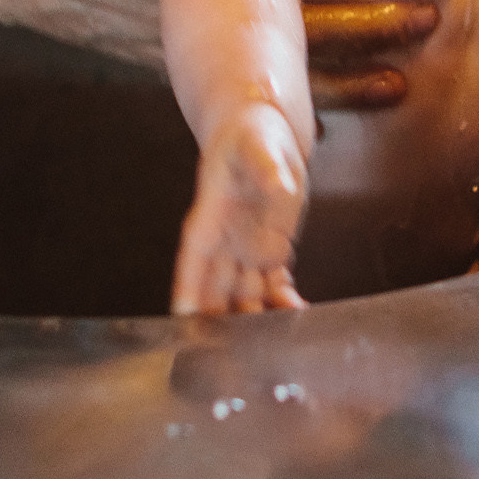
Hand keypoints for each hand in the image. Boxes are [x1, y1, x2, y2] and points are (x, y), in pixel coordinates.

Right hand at [172, 103, 310, 314]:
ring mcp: (246, 246)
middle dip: (221, 316)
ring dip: (255, 314)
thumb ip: (268, 169)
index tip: (182, 314)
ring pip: (244, 291)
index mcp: (211, 213)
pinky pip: (272, 282)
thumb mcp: (258, 145)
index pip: (194, 255)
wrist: (264, 133)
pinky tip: (295, 311)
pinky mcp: (270, 248)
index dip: (187, 285)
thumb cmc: (251, 135)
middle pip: (216, 285)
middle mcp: (225, 237)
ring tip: (273, 335)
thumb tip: (278, 190)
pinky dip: (281, 299)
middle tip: (231, 345)